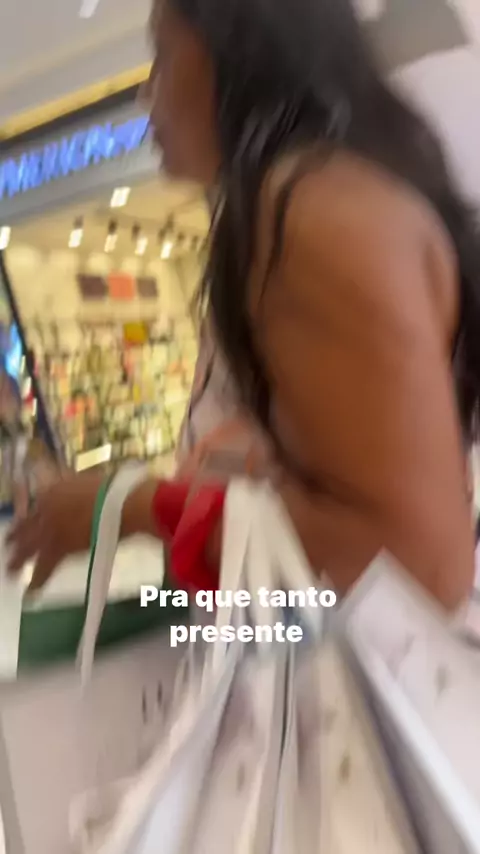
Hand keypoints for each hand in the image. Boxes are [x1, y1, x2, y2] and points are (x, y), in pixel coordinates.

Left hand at [6, 470, 104, 590]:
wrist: (122, 504)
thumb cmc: (114, 489)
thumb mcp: (88, 483)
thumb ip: (73, 491)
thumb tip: (73, 494)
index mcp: (52, 490)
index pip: (34, 504)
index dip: (28, 516)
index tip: (25, 520)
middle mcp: (45, 510)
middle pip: (24, 526)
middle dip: (15, 537)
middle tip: (8, 544)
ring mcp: (49, 530)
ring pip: (27, 548)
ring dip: (17, 559)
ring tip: (10, 570)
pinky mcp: (59, 550)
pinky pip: (44, 569)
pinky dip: (38, 581)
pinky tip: (31, 591)